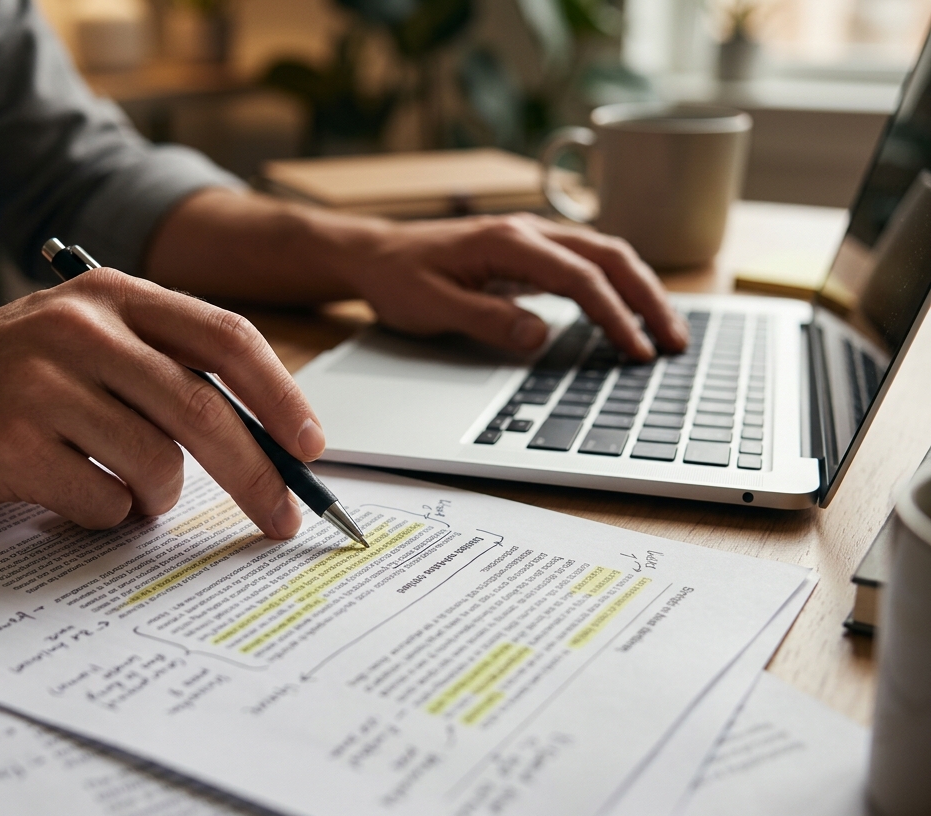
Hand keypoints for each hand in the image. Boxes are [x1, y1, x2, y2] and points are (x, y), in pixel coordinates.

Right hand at [0, 269, 323, 532]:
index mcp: (113, 294)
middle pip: (204, 413)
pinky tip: (72, 496)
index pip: (225, 338)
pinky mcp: (10, 442)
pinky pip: (103, 502)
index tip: (312, 447)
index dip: (280, 396)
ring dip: (156, 497)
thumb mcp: (85, 340)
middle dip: (257, 475)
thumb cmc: (5, 376)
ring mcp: (42, 384)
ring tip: (123, 490)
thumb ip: (165, 372)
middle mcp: (81, 328)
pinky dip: (106, 515)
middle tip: (282, 518)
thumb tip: (267, 443)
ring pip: (157, 466)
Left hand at [345, 213, 688, 361]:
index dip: (614, 315)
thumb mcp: (432, 307)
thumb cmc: (399, 278)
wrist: (375, 253)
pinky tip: (630, 311)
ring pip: (605, 255)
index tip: (636, 351)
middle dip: (648, 299)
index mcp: (509, 241)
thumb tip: (540, 336)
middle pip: (609, 256)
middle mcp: (529, 231)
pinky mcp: (531, 251)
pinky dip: (617, 285)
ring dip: (639, 290)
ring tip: (665, 331)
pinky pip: (587, 262)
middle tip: (674, 342)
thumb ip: (486, 320)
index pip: (580, 277)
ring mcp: (533, 238)